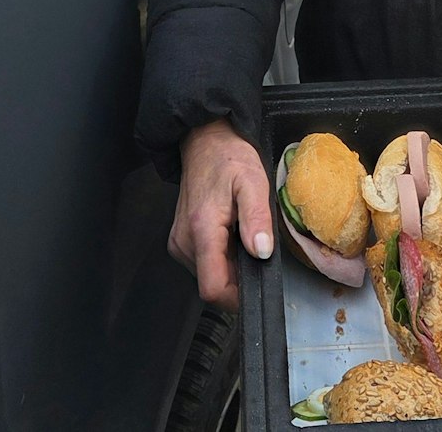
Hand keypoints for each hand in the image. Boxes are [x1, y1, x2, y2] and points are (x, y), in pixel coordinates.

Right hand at [167, 119, 273, 310]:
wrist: (205, 143)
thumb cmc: (229, 159)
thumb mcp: (253, 182)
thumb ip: (257, 219)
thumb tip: (261, 252)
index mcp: (202, 229)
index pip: (212, 288)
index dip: (236, 298)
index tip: (255, 287)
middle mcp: (184, 241)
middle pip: (212, 285)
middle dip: (237, 278)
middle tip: (253, 246)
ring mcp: (180, 242)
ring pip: (208, 276)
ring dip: (230, 267)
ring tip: (241, 234)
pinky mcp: (180, 241)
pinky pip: (203, 264)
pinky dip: (221, 258)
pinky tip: (229, 234)